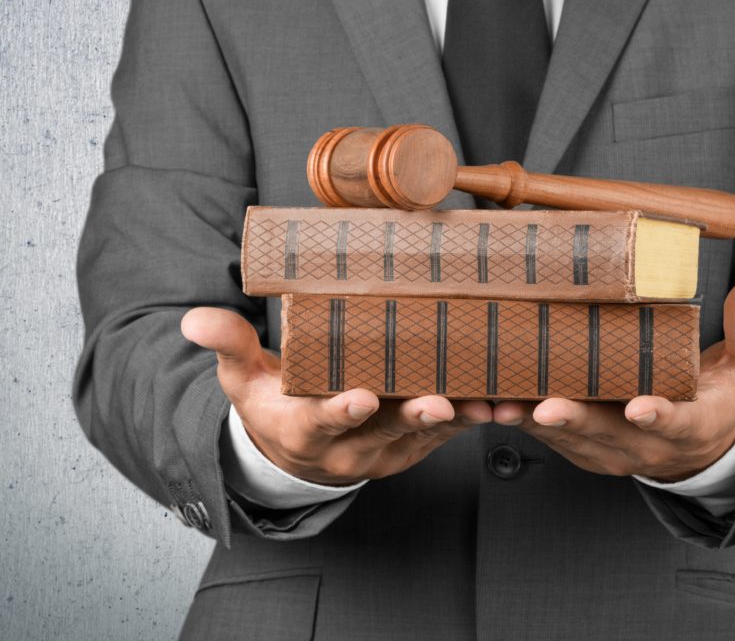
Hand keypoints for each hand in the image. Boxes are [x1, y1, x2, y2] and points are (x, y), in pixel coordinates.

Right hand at [181, 307, 491, 485]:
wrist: (300, 452)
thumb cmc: (273, 403)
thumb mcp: (242, 378)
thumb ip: (228, 346)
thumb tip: (194, 319)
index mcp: (303, 428)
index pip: (320, 422)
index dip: (339, 411)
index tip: (359, 397)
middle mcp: (348, 446)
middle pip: (383, 430)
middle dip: (410, 415)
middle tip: (437, 401)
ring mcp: (386, 449)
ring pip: (425, 434)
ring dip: (457, 420)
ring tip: (486, 405)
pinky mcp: (416, 445)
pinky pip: (449, 434)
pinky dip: (475, 418)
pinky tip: (503, 402)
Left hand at [492, 282, 734, 481]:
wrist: (699, 446)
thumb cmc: (718, 397)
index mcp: (690, 426)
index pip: (675, 423)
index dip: (656, 416)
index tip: (639, 406)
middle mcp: (646, 447)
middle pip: (607, 434)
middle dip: (574, 420)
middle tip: (545, 405)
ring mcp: (610, 452)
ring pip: (569, 439)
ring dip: (534, 423)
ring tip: (500, 403)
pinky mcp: (583, 451)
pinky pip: (549, 439)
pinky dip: (522, 421)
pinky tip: (490, 401)